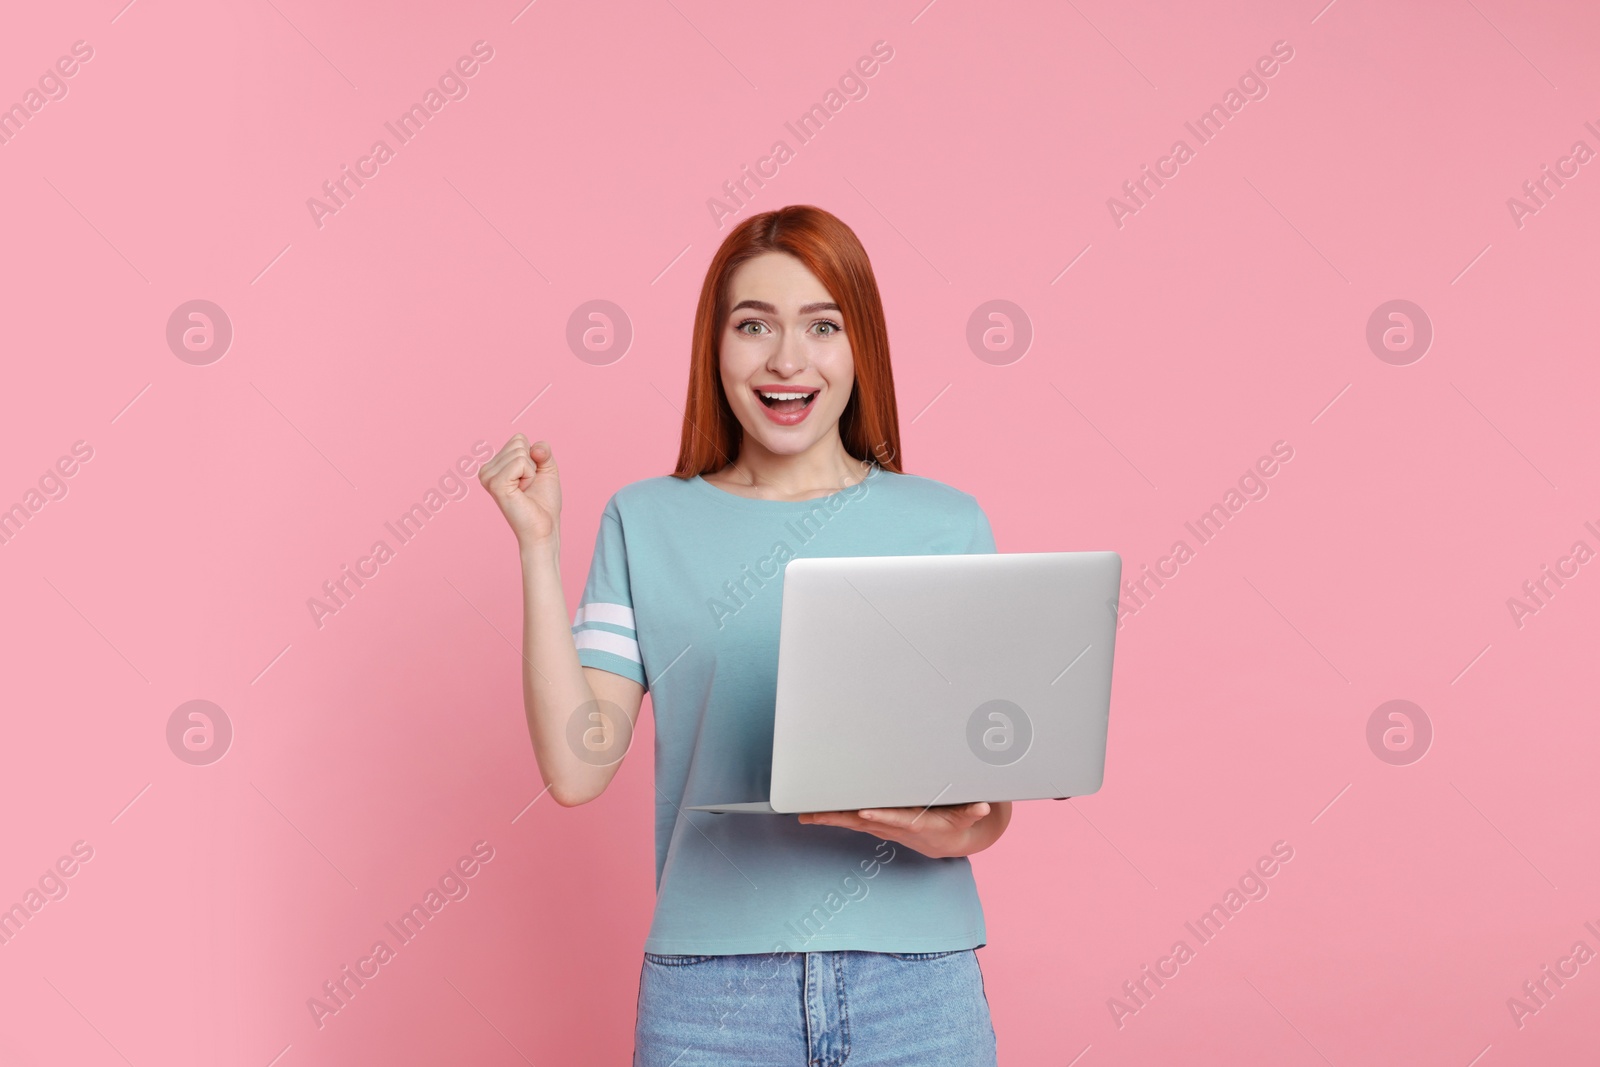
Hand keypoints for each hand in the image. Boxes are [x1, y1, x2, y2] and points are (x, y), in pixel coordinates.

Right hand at [479, 434, 560, 549]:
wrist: (544, 528)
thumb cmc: (543, 502)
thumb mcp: (546, 468)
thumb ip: (543, 450)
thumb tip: (535, 446)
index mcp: (494, 466)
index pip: (518, 439)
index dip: (533, 457)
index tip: (530, 478)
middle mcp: (486, 470)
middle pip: (519, 443)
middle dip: (532, 464)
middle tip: (528, 486)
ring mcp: (488, 477)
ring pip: (520, 452)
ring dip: (531, 472)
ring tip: (525, 490)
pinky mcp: (495, 483)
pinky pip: (520, 462)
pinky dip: (529, 475)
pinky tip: (523, 491)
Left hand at [798, 802, 993, 858]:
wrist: (944, 842)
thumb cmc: (954, 824)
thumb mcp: (967, 818)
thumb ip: (973, 811)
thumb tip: (983, 806)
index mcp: (914, 823)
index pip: (895, 819)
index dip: (880, 817)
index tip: (863, 813)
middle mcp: (893, 826)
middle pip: (863, 822)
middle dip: (840, 818)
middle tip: (815, 814)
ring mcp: (881, 826)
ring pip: (851, 822)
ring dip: (829, 818)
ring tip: (805, 814)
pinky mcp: (875, 823)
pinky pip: (850, 820)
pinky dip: (832, 816)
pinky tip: (812, 814)